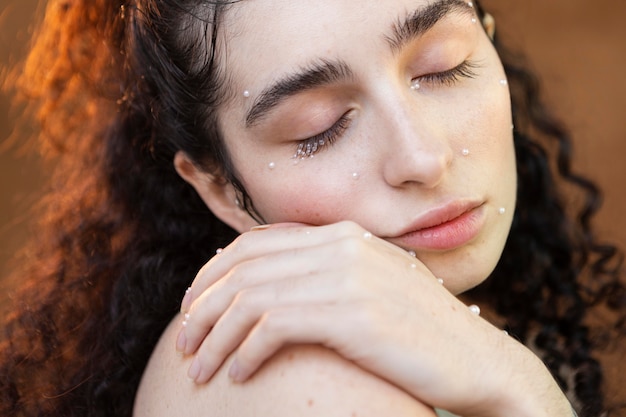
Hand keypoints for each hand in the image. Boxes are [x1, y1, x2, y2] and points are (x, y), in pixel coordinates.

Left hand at [176, 221, 570, 416]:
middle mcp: (342, 246)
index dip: (213, 273)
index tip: (193, 306)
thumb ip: (322, 277)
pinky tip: (238, 374)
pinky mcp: (354, 314)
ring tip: (198, 368)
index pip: (256, 243)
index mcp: (343, 235)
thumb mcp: (368, 289)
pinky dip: (246, 351)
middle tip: (184, 341)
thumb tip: (264, 290)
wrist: (477, 360)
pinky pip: (275, 326)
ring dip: (215, 336)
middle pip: (245, 268)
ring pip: (252, 298)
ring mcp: (349, 277)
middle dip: (202, 306)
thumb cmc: (417, 333)